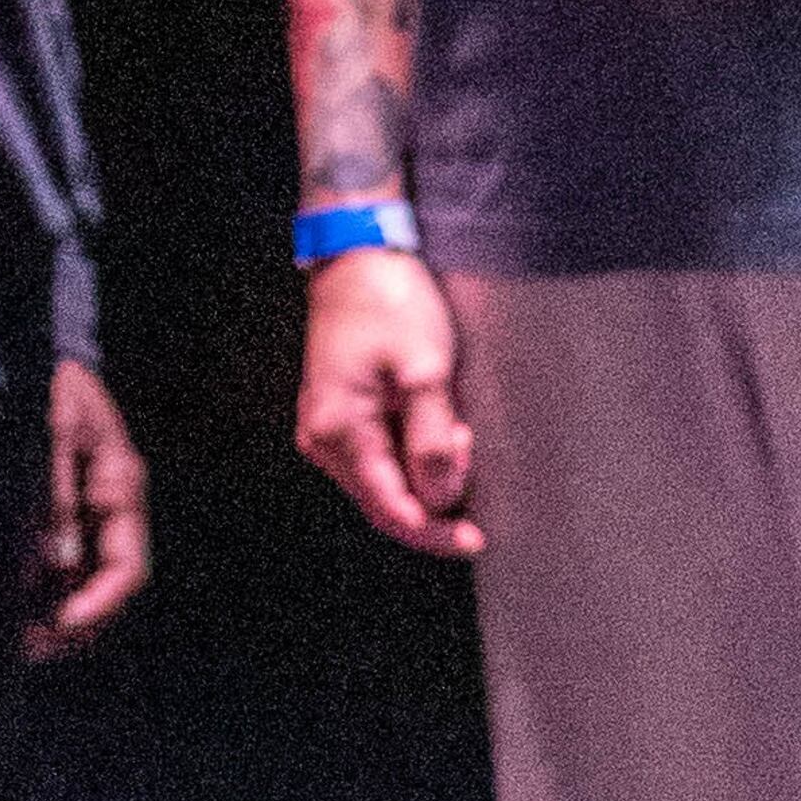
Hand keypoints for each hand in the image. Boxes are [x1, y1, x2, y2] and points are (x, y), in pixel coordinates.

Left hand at [26, 352, 148, 651]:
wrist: (19, 353)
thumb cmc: (41, 382)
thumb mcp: (49, 429)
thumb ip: (54, 490)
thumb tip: (56, 558)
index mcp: (123, 487)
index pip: (128, 570)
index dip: (98, 607)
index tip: (60, 629)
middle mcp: (112, 508)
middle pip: (107, 589)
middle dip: (74, 626)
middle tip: (28, 649)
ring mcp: (86, 513)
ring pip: (82, 585)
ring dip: (53, 616)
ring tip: (11, 638)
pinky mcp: (58, 513)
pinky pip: (57, 567)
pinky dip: (37, 592)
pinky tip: (5, 607)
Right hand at [297, 243, 477, 556]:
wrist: (359, 259)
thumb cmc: (391, 304)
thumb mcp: (426, 369)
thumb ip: (433, 440)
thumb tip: (440, 500)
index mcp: (340, 430)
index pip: (391, 509)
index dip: (435, 532)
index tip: (477, 540)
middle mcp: (323, 439)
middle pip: (386, 504)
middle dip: (437, 498)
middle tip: (470, 453)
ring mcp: (328, 430)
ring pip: (385, 484)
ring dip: (428, 474)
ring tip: (457, 428)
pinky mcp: (342, 419)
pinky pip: (382, 460)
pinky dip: (416, 457)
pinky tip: (441, 427)